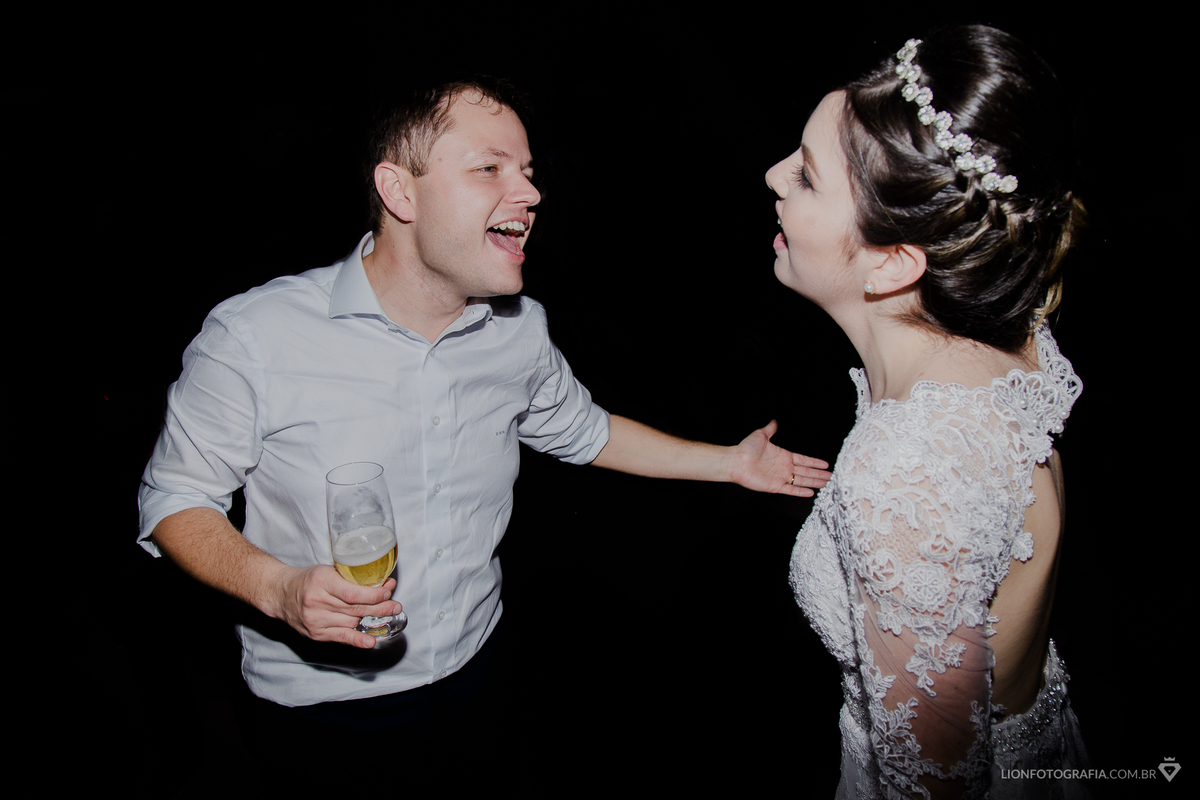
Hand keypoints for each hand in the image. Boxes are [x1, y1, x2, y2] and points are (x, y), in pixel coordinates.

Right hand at [274, 565, 402, 648]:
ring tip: (387, 615)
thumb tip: (384, 583)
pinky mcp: (316, 634)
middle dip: (380, 608)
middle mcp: (317, 602)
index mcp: (321, 582)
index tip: (388, 591)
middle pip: (355, 609)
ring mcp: (316, 620)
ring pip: (351, 622)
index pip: (353, 593)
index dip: (374, 595)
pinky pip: (341, 637)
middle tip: (395, 606)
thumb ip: (352, 578)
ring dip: (372, 619)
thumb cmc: (308, 580)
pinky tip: (370, 641)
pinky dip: (357, 640)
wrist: (281, 594)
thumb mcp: (328, 570)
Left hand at [729, 420, 830, 496]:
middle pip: (806, 471)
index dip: (815, 462)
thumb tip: (774, 422)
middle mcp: (784, 467)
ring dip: (814, 482)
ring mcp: (780, 477)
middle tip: (831, 477)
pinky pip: (790, 489)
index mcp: (783, 456)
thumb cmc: (746, 448)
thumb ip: (770, 429)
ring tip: (826, 484)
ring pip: (801, 480)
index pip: (803, 460)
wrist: (736, 461)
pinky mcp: (775, 486)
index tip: (826, 464)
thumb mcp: (760, 435)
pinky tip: (811, 493)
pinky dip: (800, 491)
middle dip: (819, 474)